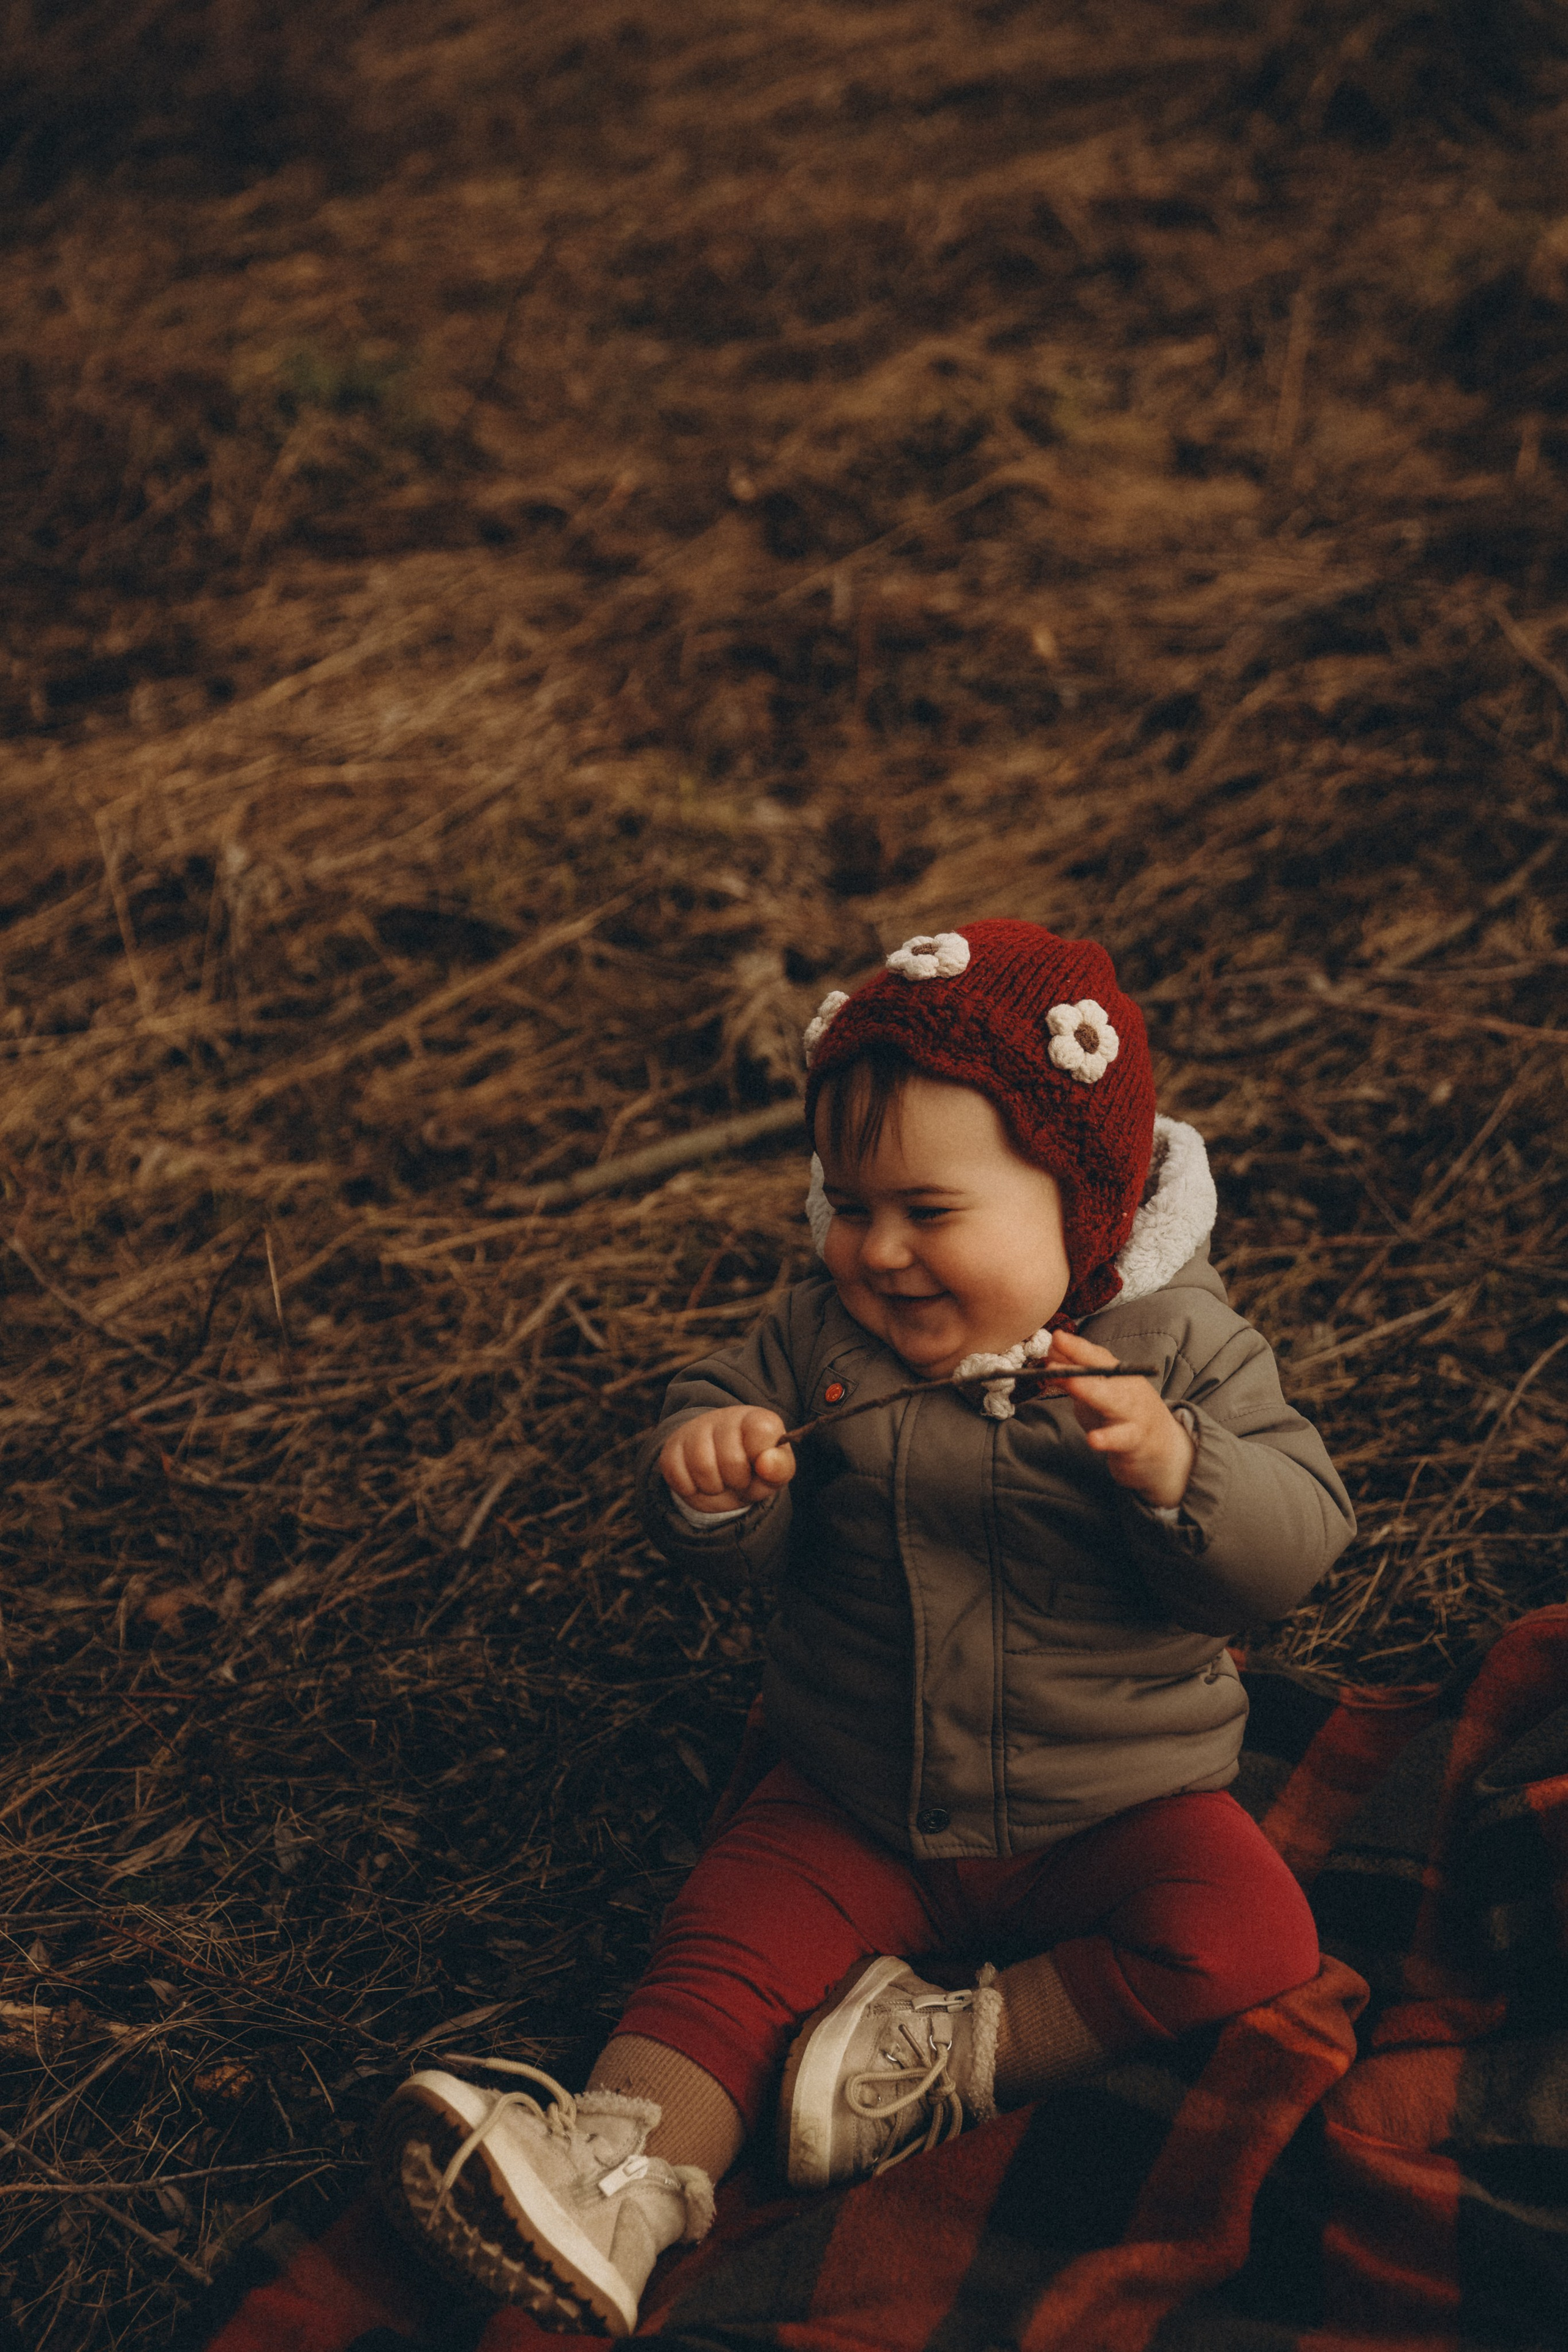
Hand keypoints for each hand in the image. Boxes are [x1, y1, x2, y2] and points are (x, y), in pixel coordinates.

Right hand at [660, 1406, 796, 1512]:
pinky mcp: (671, 1447)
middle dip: (737, 1480)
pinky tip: (699, 1481)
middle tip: (738, 1479)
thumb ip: (780, 1468)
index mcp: (757, 1419)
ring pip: (702, 1467)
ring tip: (719, 1481)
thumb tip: (766, 1463)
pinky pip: (677, 1474)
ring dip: (713, 1487)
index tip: (761, 1466)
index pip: (762, 1430)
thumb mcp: (775, 1474)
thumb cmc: (754, 1471)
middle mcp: (724, 1417)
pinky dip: (690, 1488)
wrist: (721, 1476)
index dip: (763, 1460)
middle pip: (731, 1459)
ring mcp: (694, 1429)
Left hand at [1042, 1330, 1193, 1509]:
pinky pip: (1120, 1438)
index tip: (1056, 1337)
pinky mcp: (1134, 1440)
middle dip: (1078, 1364)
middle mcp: (1127, 1388)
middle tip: (1051, 1363)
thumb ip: (1076, 1376)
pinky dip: (1107, 1438)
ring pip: (1112, 1400)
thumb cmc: (1123, 1415)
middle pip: (1104, 1372)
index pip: (1096, 1356)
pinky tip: (1093, 1439)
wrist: (1162, 1447)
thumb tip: (1050, 1354)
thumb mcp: (1099, 1393)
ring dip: (1090, 1391)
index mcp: (1118, 1374)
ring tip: (1071, 1385)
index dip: (1076, 1346)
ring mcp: (1133, 1413)